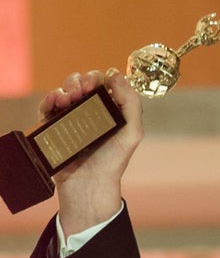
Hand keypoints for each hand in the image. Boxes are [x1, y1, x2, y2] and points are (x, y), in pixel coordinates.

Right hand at [38, 69, 143, 235]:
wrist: (91, 183)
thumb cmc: (114, 160)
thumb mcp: (132, 133)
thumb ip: (131, 103)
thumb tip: (117, 74)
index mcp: (110, 111)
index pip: (104, 84)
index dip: (101, 78)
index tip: (99, 84)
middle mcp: (91, 111)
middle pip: (83, 82)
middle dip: (83, 80)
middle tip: (84, 90)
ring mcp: (72, 117)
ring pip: (66, 90)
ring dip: (67, 86)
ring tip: (71, 97)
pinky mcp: (55, 126)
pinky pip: (49, 105)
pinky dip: (50, 97)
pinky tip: (57, 100)